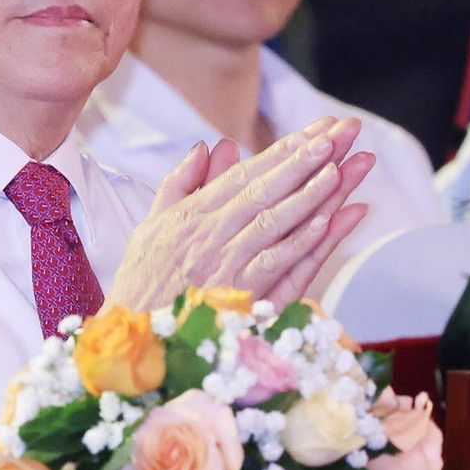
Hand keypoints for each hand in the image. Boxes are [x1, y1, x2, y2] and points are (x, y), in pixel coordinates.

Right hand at [107, 115, 373, 311]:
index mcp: (190, 215)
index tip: (314, 131)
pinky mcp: (238, 298)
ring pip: (273, 222)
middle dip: (303, 161)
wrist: (130, 337)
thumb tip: (207, 147)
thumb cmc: (142, 283)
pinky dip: (299, 242)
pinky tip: (325, 222)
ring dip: (309, 195)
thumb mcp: (151, 225)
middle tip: (337, 135)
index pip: (244, 175)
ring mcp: (225, 265)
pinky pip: (274, 265)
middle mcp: (209, 234)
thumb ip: (179, 183)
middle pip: (264, 191)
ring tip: (339, 168)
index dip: (282, 151)